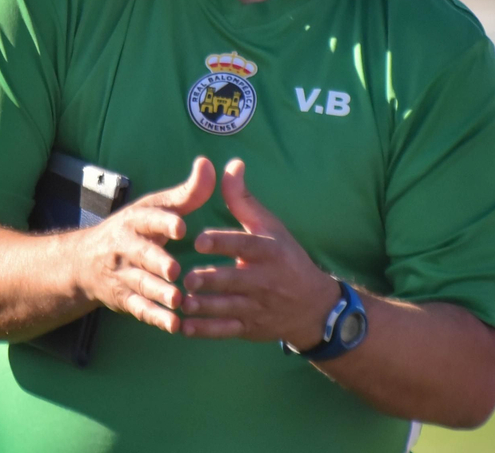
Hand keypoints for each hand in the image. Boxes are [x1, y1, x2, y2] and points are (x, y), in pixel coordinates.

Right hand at [71, 157, 215, 333]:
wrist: (84, 262)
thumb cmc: (133, 230)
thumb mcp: (155, 207)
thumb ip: (187, 192)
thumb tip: (208, 164)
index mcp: (135, 220)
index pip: (147, 218)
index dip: (163, 222)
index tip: (180, 227)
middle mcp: (124, 246)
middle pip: (141, 254)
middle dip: (156, 261)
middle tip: (174, 270)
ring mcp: (122, 274)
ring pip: (140, 284)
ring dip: (158, 293)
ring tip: (178, 301)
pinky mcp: (123, 298)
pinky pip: (139, 309)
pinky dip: (156, 318)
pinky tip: (175, 325)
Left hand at [180, 159, 341, 346]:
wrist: (313, 306)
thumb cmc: (286, 258)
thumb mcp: (269, 226)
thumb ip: (243, 199)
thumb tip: (231, 164)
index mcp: (267, 251)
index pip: (244, 245)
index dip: (222, 242)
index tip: (199, 240)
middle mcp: (264, 280)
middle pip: (233, 280)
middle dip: (209, 281)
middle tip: (185, 278)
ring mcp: (257, 306)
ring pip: (227, 308)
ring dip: (202, 307)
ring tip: (180, 302)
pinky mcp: (250, 327)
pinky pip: (225, 330)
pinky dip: (204, 330)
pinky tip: (183, 327)